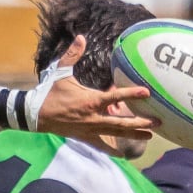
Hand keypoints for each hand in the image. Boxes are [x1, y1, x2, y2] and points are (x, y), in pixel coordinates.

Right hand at [30, 35, 156, 141]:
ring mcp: (89, 129)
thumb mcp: (60, 72)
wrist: (35, 114)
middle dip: (141, 122)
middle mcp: (92, 117)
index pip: (115, 97)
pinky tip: (123, 154)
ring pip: (115, 134)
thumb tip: (81, 37)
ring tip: (149, 135)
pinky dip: (112, 150)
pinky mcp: (83, 137)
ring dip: (134, 134)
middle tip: (158, 122)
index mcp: (90, 100)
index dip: (131, 94)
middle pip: (122, 122)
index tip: (146, 92)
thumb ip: (73, 55)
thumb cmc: (49, 93)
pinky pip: (100, 145)